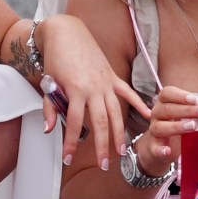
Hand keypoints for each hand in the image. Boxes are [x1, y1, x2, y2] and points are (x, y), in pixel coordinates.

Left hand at [38, 15, 148, 169]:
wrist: (67, 33)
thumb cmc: (56, 58)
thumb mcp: (48, 83)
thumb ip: (50, 108)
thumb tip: (50, 130)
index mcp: (75, 90)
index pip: (75, 123)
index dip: (71, 143)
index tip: (69, 158)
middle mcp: (94, 88)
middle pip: (100, 122)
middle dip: (101, 145)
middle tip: (103, 165)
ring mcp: (106, 82)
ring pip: (116, 112)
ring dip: (119, 133)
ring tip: (121, 151)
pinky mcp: (113, 76)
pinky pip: (128, 93)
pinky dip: (139, 104)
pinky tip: (148, 116)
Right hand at [140, 86, 197, 172]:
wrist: (165, 147)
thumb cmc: (183, 124)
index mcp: (167, 102)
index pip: (168, 93)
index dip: (180, 95)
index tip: (195, 98)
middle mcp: (158, 114)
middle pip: (167, 108)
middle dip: (187, 110)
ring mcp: (155, 131)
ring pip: (161, 127)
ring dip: (176, 127)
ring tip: (193, 127)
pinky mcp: (155, 148)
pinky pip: (155, 148)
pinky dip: (161, 150)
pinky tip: (169, 152)